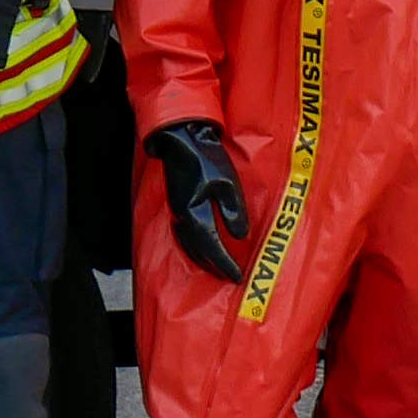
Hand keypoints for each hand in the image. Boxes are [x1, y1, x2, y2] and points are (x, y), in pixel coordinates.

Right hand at [148, 120, 253, 283]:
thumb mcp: (228, 184)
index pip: (213, 248)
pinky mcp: (177, 207)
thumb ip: (234, 212)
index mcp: (197, 215)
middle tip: (230, 277)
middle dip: (215, 266)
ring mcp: (177, 213)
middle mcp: (184, 219)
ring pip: (190, 246)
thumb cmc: (207, 159)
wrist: (181, 140)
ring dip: (203, 260)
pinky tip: (201, 247)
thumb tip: (240, 236)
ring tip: (217, 268)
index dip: (226, 264)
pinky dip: (194, 248)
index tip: (238, 276)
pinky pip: (184, 237)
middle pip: (199, 252)